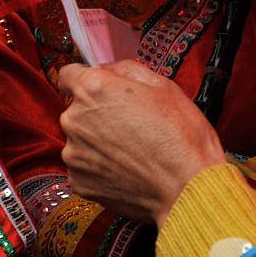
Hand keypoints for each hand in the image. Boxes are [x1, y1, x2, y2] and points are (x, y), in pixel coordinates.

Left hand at [58, 60, 224, 226]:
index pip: (68, 75)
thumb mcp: (162, 85)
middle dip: (97, 112)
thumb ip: (125, 70)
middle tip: (130, 123)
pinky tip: (126, 169)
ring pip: (80, 139)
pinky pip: (84, 167)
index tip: (100, 90)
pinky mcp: (79, 182)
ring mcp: (74, 154)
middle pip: (76, 109)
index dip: (85, 80)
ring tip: (131, 150)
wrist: (187, 187)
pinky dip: (100, 167)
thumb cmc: (180, 134)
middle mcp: (74, 119)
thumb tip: (107, 71)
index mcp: (93, 89)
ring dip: (98, 141)